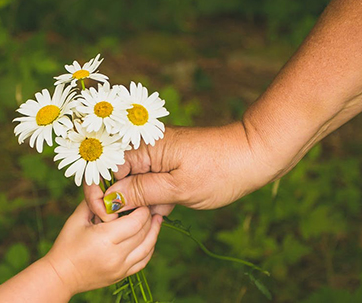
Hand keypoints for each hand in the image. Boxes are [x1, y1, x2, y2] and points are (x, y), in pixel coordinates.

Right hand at [44, 201, 162, 295]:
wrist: (61, 275)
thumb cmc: (66, 245)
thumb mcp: (77, 219)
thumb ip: (94, 202)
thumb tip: (109, 188)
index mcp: (105, 238)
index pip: (136, 221)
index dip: (143, 209)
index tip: (142, 200)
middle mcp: (116, 255)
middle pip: (144, 232)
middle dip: (149, 217)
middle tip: (150, 206)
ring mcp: (120, 268)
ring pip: (148, 247)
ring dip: (154, 231)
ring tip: (157, 219)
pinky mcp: (122, 275)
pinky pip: (143, 261)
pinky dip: (149, 247)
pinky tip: (150, 237)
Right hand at [85, 122, 280, 221]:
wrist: (255, 156)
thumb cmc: (220, 170)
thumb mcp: (178, 188)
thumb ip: (141, 193)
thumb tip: (109, 199)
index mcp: (145, 145)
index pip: (107, 168)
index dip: (105, 193)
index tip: (111, 217)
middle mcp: (148, 145)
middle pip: (119, 175)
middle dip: (126, 199)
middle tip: (146, 214)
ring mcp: (160, 153)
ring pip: (136, 181)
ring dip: (144, 200)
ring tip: (165, 208)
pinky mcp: (171, 162)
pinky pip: (152, 181)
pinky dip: (157, 196)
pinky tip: (170, 206)